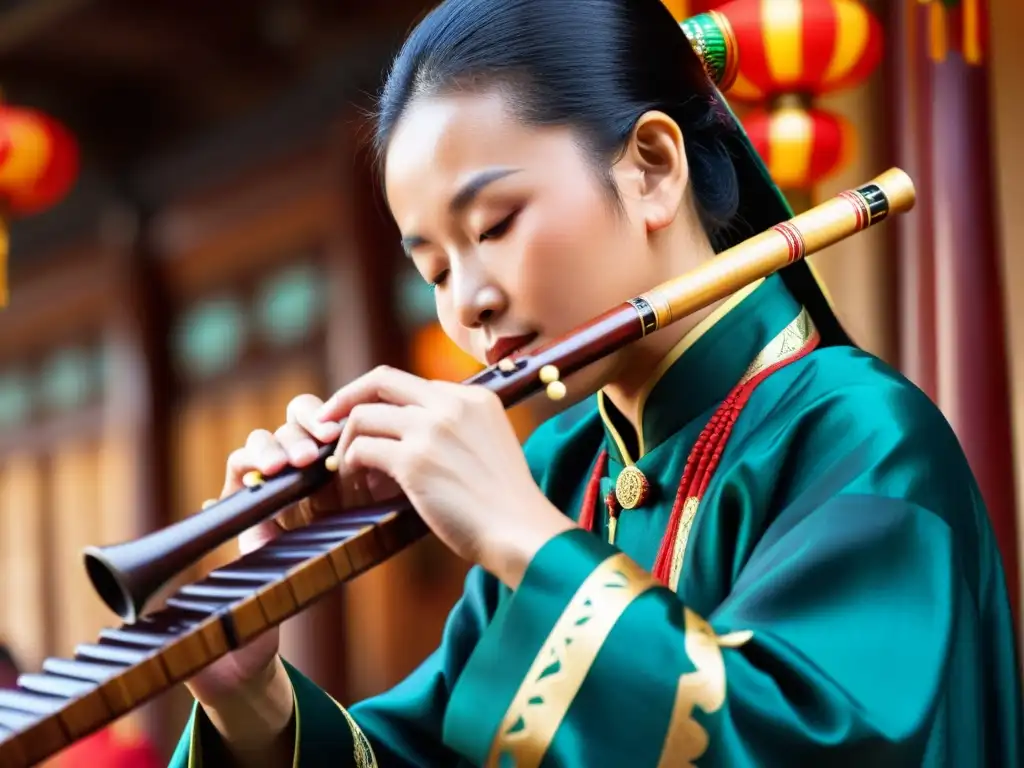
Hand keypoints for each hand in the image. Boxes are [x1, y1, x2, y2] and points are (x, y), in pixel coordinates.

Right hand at [184, 394, 400, 716]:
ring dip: (279, 444)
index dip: (340, 419)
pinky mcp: (232, 501)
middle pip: (297, 421)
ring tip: (292, 463)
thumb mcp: (354, 542)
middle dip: (308, 424)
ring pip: (266, 438)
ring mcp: (261, 485)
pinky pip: (237, 466)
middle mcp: (293, 472)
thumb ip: (375, 510)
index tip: (356, 430)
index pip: (332, 426)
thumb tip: (420, 480)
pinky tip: (266, 474)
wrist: (254, 641)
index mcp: (328, 472)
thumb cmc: (311, 588)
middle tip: (324, 442)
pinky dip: (249, 463)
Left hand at [322, 366, 575, 585]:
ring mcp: (432, 429)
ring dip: (346, 443)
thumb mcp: (491, 445)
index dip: (380, 400)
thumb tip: (414, 436)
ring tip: (347, 470)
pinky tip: (356, 486)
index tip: (363, 419)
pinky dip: (351, 467)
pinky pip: (362, 450)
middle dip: (344, 399)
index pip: (412, 383)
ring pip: (363, 416)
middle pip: (380, 380)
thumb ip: (458, 430)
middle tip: (323, 423)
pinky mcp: (414, 460)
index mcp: (474, 397)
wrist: (522, 532)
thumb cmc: (507, 503)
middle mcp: (451, 404)